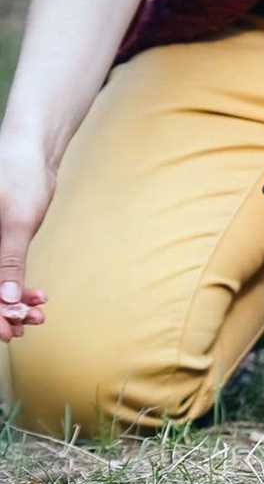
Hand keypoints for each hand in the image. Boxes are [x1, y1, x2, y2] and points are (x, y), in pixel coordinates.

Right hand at [0, 144, 53, 341]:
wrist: (32, 152)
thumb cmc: (19, 176)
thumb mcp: (15, 222)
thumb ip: (8, 259)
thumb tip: (6, 296)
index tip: (4, 331)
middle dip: (1, 309)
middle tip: (24, 327)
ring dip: (13, 302)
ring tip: (37, 316)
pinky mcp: (0, 241)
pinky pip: (5, 271)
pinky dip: (20, 286)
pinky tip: (39, 299)